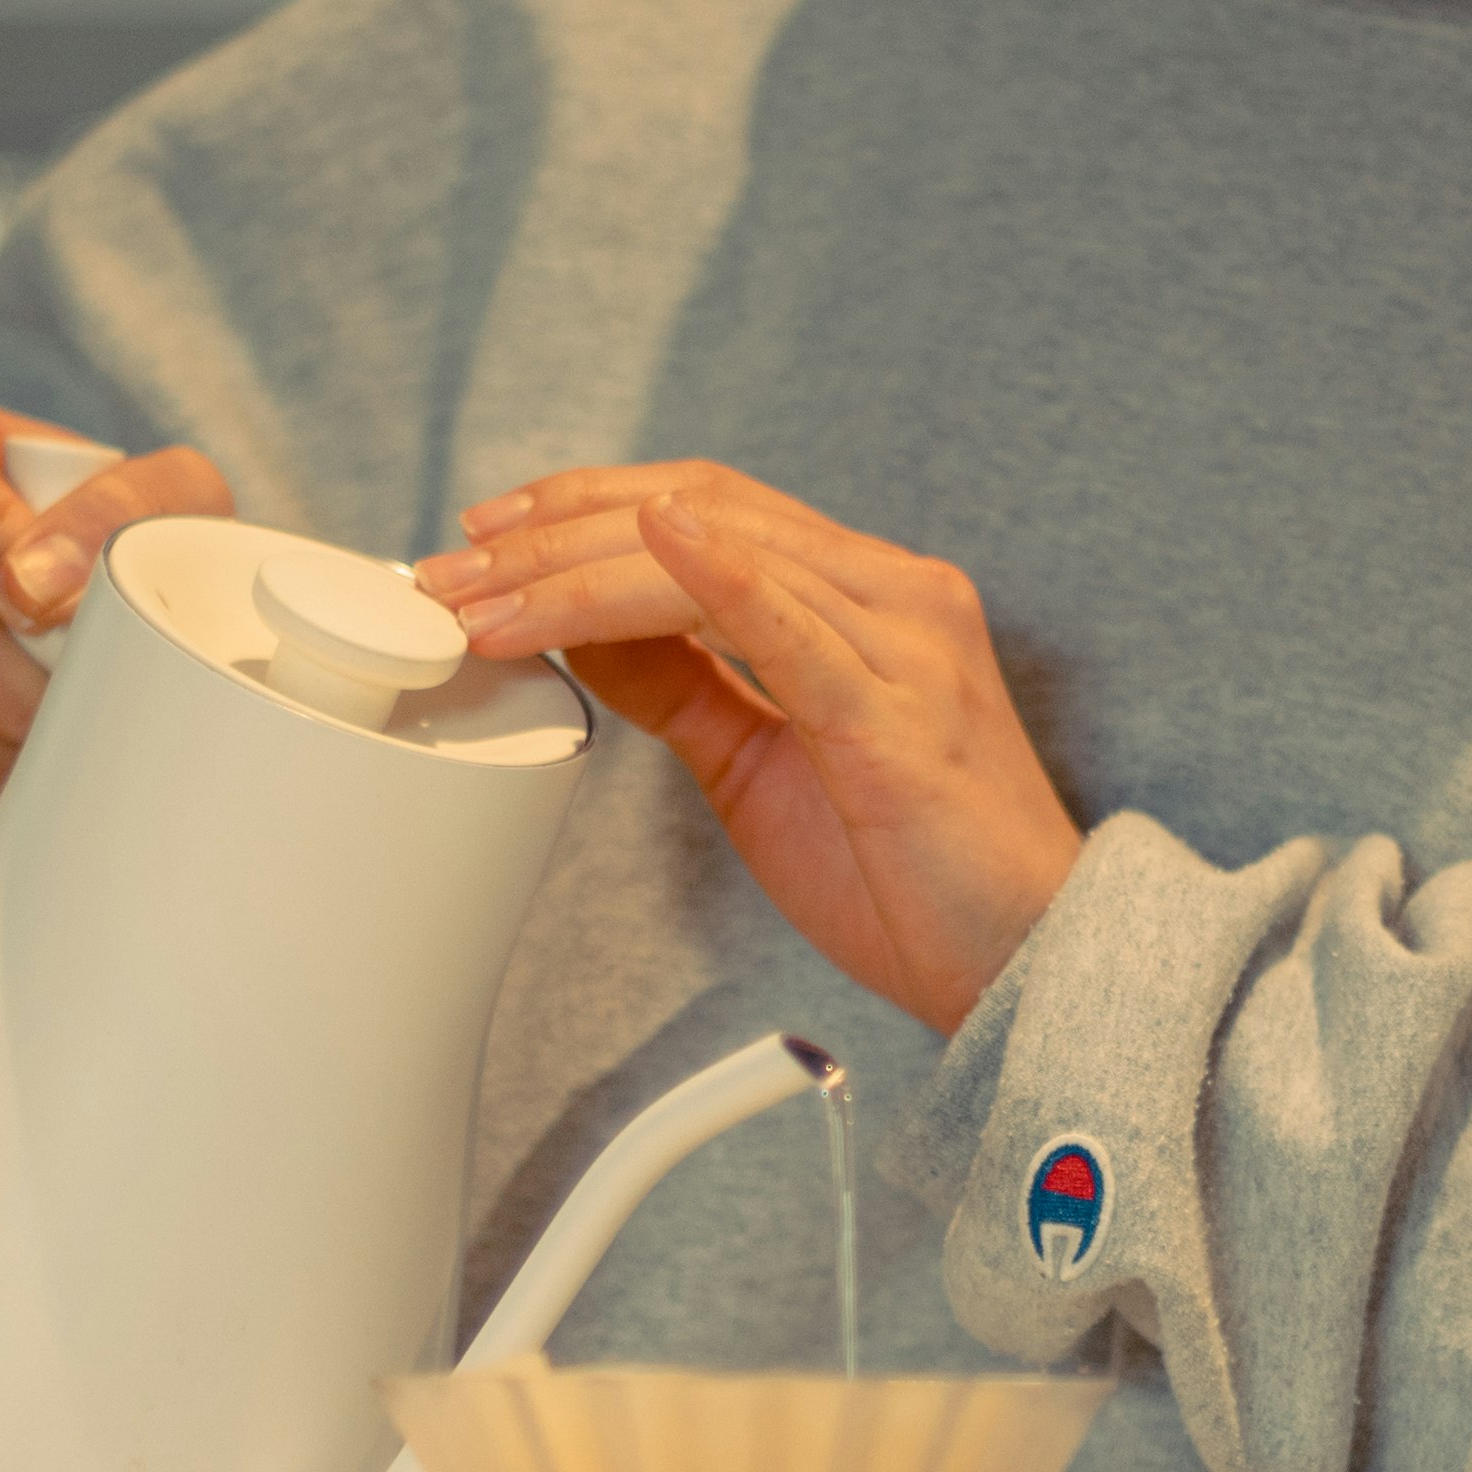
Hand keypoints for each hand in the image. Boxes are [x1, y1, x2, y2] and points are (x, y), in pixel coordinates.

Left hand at [417, 464, 1083, 1035]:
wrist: (1021, 966)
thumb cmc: (910, 877)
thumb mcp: (756, 766)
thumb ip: (681, 686)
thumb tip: (578, 635)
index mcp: (862, 598)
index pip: (709, 505)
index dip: (589, 505)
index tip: (487, 533)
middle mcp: (891, 594)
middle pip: (701, 511)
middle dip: (557, 535)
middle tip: (450, 568)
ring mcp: (905, 645)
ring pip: (723, 560)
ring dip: (584, 573)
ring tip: (487, 600)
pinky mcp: (901, 717)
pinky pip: (798, 628)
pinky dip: (720, 575)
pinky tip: (652, 543)